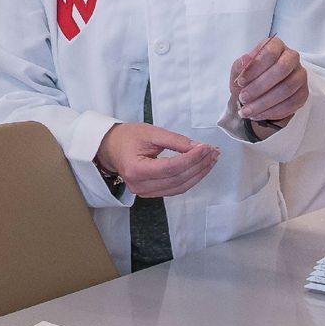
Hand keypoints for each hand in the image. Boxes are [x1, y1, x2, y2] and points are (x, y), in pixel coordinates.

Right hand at [95, 121, 219, 197]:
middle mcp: (140, 186)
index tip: (206, 147)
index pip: (172, 167)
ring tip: (211, 159)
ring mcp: (145, 192)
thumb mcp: (151, 132)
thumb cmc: (127, 137)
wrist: (110, 148)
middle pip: (178, 179)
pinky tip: (200, 168)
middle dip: (199, 165)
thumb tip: (198, 147)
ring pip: (180, 187)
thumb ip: (175, 140)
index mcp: (136, 169)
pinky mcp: (151, 193)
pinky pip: (175, 189)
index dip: (192, 158)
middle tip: (213, 152)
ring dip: (198, 174)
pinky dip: (190, 179)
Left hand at [231, 37, 307, 126]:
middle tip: (243, 98)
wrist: (259, 96)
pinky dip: (272, 111)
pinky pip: (291, 103)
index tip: (240, 82)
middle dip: (260, 86)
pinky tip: (258, 114)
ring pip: (287, 88)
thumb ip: (240, 65)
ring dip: (264, 102)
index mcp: (276, 46)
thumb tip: (245, 60)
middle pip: (282, 69)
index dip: (254, 68)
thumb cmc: (249, 79)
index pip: (270, 52)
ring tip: (247, 111)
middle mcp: (292, 57)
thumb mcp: (239, 72)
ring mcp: (300, 75)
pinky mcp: (303, 93)